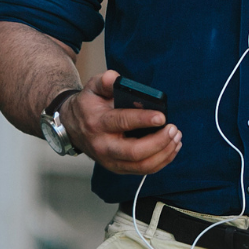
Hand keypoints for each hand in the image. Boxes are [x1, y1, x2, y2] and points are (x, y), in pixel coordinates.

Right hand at [61, 70, 181, 174]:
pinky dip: (161, 161)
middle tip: (173, 129)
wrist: (72, 127)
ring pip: (141, 166)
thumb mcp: (92, 88)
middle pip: (134, 152)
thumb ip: (104, 81)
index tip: (162, 116)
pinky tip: (171, 147)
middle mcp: (103, 146)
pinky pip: (143, 170)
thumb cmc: (88, 105)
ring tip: (176, 137)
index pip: (121, 122)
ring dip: (163, 154)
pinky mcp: (118, 168)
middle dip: (158, 142)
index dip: (143, 120)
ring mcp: (111, 161)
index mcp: (97, 123)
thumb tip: (116, 78)